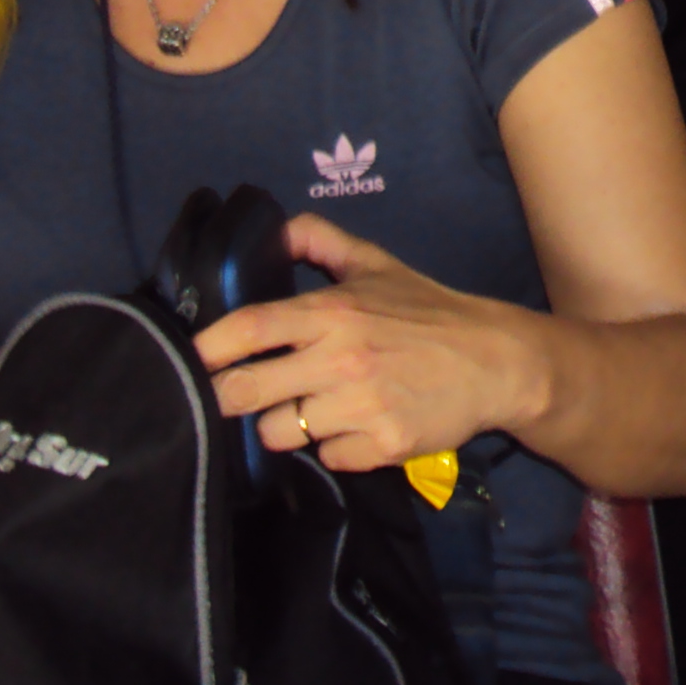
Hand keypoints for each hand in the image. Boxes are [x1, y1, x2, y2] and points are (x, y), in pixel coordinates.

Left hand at [196, 215, 543, 468]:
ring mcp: (360, 405)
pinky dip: (337, 448)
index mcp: (333, 310)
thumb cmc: (429, 313)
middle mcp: (340, 357)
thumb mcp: (378, 266)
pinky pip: (328, 457)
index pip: (251, 327)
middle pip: (246, 391)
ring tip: (314, 410)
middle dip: (227, 399)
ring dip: (289, 426)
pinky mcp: (381, 445)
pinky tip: (358, 428)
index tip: (191, 359)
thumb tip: (277, 227)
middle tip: (234, 398)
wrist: (494, 361)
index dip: (209, 347)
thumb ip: (324, 241)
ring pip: (279, 433)